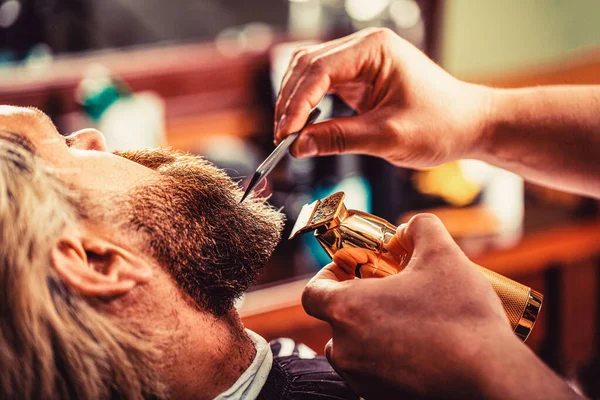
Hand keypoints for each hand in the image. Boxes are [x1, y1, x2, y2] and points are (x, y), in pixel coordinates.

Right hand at [274, 28, 491, 167]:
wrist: (469, 125)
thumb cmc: (442, 124)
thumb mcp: (388, 137)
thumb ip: (339, 139)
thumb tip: (298, 146)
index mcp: (374, 49)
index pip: (319, 69)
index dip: (295, 103)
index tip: (285, 134)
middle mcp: (364, 48)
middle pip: (307, 66)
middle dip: (289, 102)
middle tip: (282, 138)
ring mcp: (361, 61)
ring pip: (310, 74)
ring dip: (294, 102)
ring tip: (288, 134)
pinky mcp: (359, 77)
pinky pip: (322, 86)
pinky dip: (307, 105)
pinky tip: (302, 126)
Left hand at [302, 214, 543, 398]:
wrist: (491, 375)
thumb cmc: (462, 316)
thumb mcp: (443, 254)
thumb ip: (419, 228)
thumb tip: (409, 228)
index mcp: (348, 310)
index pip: (312, 292)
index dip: (327, 277)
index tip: (350, 272)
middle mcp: (346, 349)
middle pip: (334, 322)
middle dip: (356, 305)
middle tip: (387, 294)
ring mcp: (362, 378)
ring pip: (352, 350)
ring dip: (369, 334)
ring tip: (404, 321)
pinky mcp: (380, 398)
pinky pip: (372, 373)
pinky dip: (385, 360)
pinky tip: (417, 348)